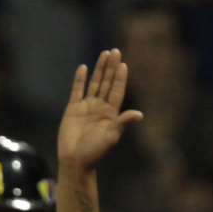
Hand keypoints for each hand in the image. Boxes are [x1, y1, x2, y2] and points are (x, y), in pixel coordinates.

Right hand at [56, 50, 142, 175]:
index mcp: (111, 113)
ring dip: (99, 69)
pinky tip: (84, 68)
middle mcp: (100, 107)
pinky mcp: (73, 108)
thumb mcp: (112, 136)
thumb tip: (139, 114)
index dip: (121, 78)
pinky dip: (80, 79)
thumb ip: (123, 122)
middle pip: (107, 82)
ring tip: (104, 54)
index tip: (124, 64)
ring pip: (94, 83)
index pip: (117, 91)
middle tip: (115, 51)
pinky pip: (77, 90)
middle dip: (111, 67)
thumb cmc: (95, 151)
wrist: (75, 160)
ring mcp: (86, 106)